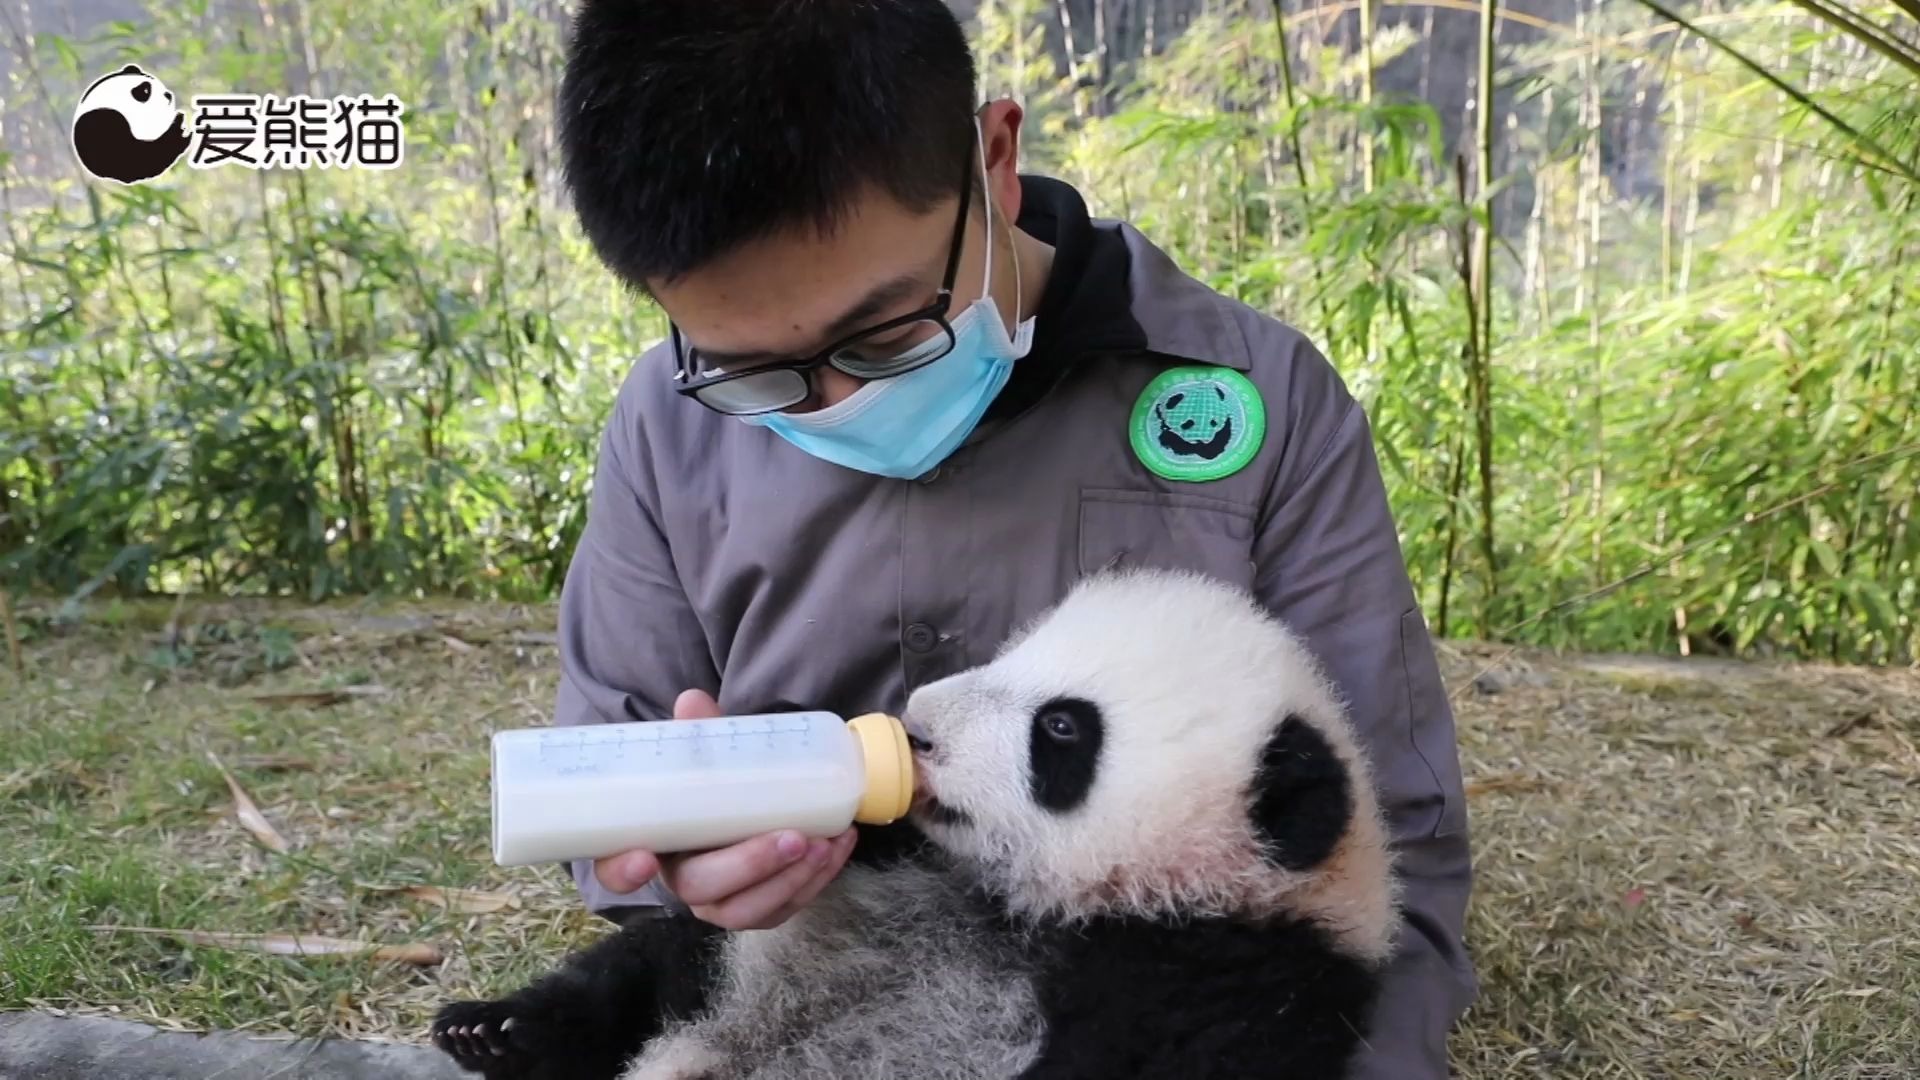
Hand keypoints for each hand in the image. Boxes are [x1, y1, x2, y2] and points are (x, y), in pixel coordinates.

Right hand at [592, 689, 858, 929]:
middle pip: (703, 891)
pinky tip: (839, 845)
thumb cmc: (714, 785)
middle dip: (750, 866)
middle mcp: (684, 882)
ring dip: (791, 879)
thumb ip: (698, 733)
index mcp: (654, 844)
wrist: (746, 805)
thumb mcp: (704, 757)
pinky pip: (786, 907)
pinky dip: (817, 879)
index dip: (622, 871)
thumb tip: (693, 702)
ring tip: (824, 842)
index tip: (643, 857)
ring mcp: (723, 901)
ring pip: (749, 911)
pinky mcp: (761, 908)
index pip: (617, 870)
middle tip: (792, 837)